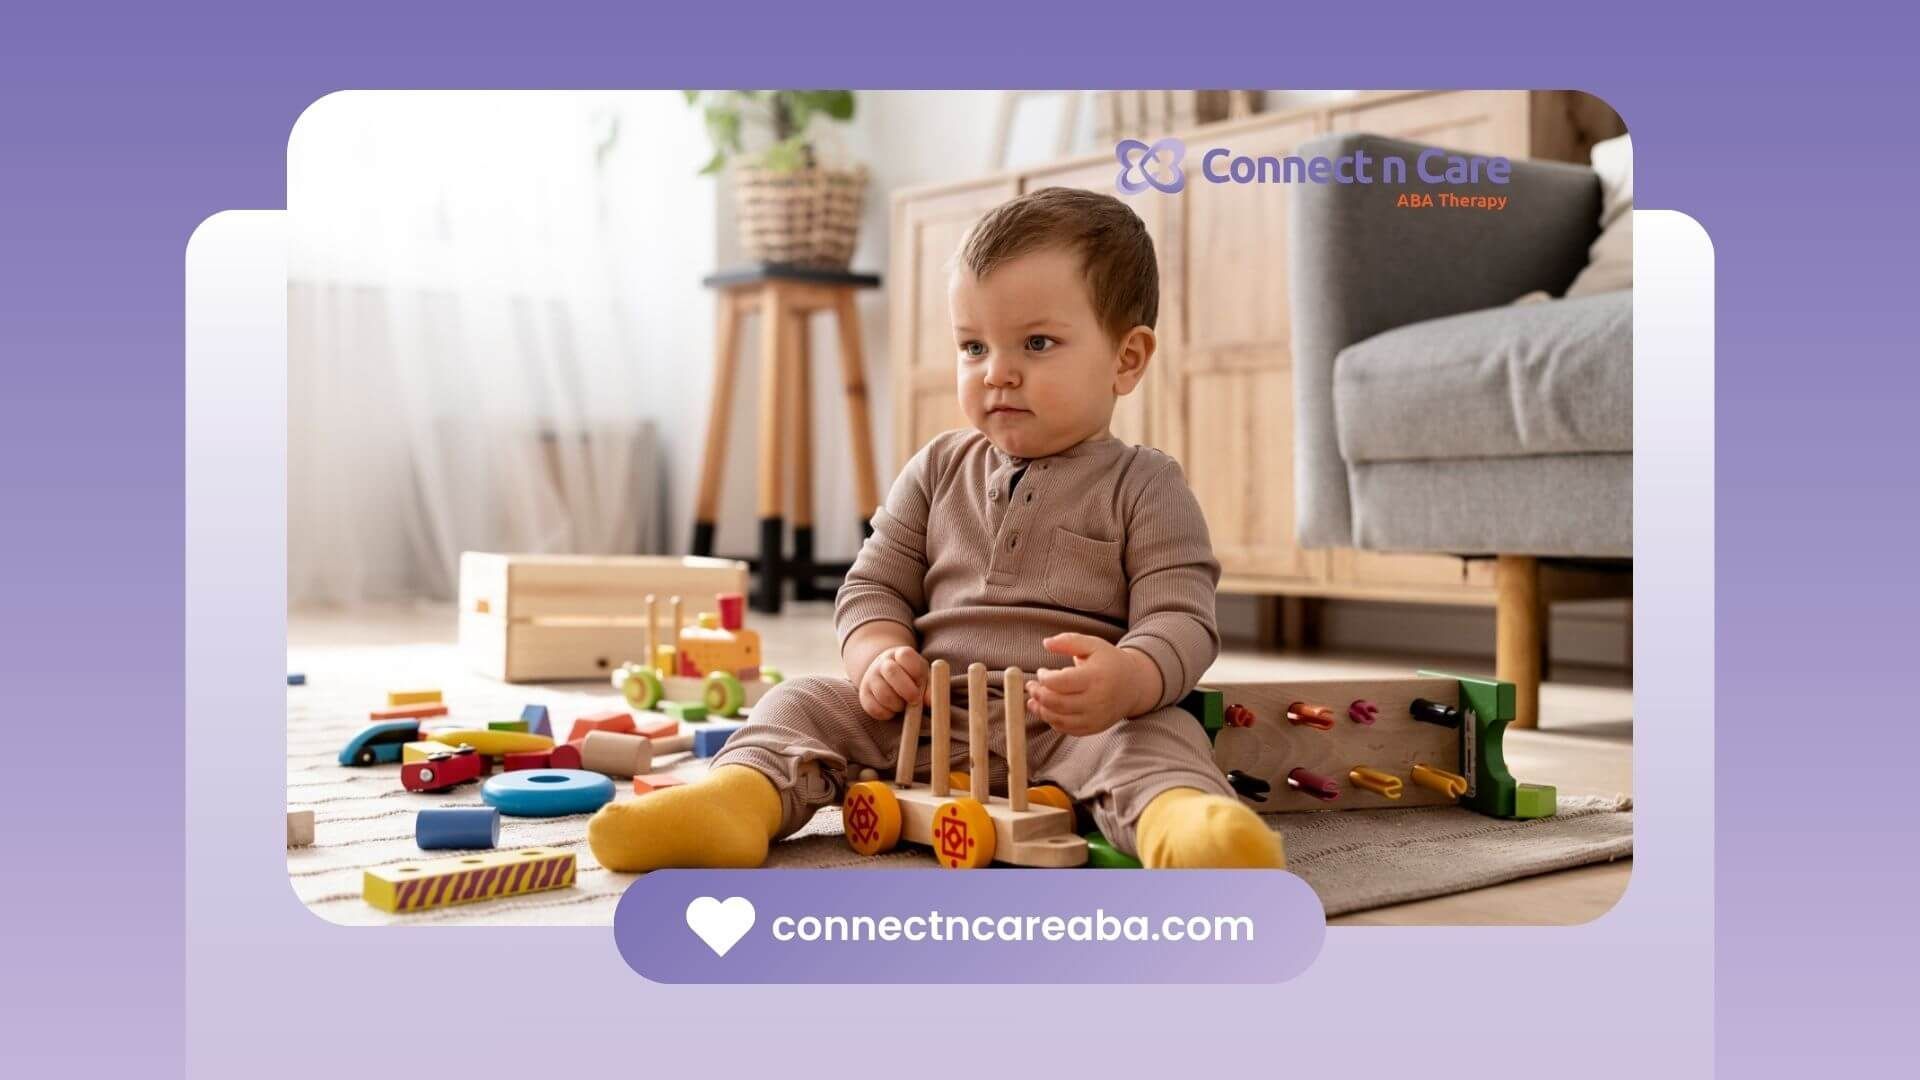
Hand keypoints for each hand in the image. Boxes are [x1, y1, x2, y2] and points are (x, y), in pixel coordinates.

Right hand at [858, 644, 929, 721]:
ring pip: (882, 693)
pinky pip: (874, 708)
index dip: (915, 672)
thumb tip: (932, 700)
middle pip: (891, 672)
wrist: (886, 677)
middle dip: (907, 690)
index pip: (905, 656)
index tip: (921, 685)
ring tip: (903, 705)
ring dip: (897, 704)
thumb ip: (931, 688)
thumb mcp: (923, 678)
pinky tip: (893, 710)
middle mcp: (883, 662)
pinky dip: (886, 714)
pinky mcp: (864, 694)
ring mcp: (871, 677)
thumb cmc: (912, 679)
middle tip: (915, 701)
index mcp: (901, 654)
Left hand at [1025, 633, 1158, 735]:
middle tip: (1030, 686)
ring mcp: (1096, 717)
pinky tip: (1047, 710)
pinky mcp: (1094, 728)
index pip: (1060, 682)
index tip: (1041, 671)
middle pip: (1056, 702)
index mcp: (1096, 677)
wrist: (1134, 685)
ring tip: (1033, 700)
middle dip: (1037, 694)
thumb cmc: (1110, 662)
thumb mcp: (1093, 645)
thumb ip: (1069, 641)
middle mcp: (1097, 700)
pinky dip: (1053, 720)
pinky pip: (1067, 729)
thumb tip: (1046, 643)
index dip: (1043, 678)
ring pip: (1059, 719)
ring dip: (1041, 710)